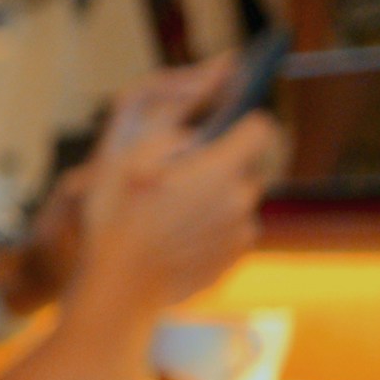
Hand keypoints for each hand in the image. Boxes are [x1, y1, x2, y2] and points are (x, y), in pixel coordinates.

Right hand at [49, 66, 272, 318]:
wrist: (118, 290)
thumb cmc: (116, 220)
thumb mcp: (129, 156)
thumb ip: (170, 117)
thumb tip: (205, 88)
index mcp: (220, 170)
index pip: (262, 128)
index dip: (241, 122)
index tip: (218, 128)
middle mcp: (242, 200)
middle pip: (250, 164)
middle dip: (224, 161)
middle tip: (178, 174)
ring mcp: (240, 234)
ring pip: (238, 197)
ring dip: (215, 195)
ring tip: (169, 209)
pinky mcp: (233, 259)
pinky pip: (230, 228)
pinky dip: (210, 225)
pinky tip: (174, 234)